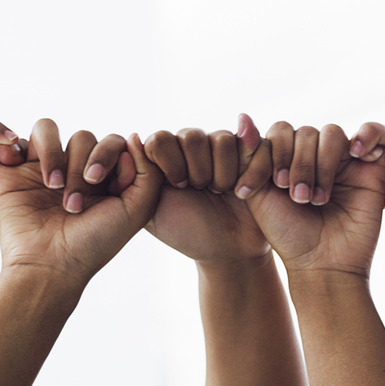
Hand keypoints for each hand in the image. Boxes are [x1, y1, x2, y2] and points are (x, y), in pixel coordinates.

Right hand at [0, 120, 162, 281]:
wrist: (49, 268)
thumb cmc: (96, 243)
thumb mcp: (137, 210)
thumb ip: (148, 171)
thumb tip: (134, 136)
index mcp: (106, 177)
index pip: (112, 141)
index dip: (107, 154)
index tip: (100, 183)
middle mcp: (75, 169)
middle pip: (82, 137)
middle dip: (80, 166)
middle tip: (74, 204)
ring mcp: (42, 170)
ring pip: (47, 129)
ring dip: (52, 154)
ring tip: (51, 185)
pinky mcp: (10, 174)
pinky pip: (7, 141)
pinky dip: (7, 142)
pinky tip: (14, 161)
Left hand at [143, 114, 272, 262]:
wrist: (230, 250)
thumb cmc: (189, 233)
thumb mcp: (151, 212)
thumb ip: (136, 178)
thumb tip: (131, 138)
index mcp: (167, 156)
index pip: (161, 138)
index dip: (170, 164)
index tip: (178, 188)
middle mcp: (194, 147)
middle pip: (191, 136)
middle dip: (198, 171)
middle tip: (203, 192)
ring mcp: (224, 148)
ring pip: (221, 139)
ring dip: (223, 174)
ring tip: (223, 193)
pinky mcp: (253, 151)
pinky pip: (253, 142)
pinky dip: (250, 170)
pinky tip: (245, 190)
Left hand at [246, 120, 384, 276]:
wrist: (323, 265)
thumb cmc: (288, 235)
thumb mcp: (258, 194)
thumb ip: (250, 155)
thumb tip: (243, 116)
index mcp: (288, 158)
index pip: (280, 132)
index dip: (272, 154)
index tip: (261, 188)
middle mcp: (316, 155)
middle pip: (305, 133)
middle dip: (298, 164)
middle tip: (296, 197)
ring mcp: (345, 160)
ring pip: (332, 134)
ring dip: (322, 163)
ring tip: (317, 198)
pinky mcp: (374, 166)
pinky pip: (375, 131)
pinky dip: (367, 134)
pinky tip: (356, 153)